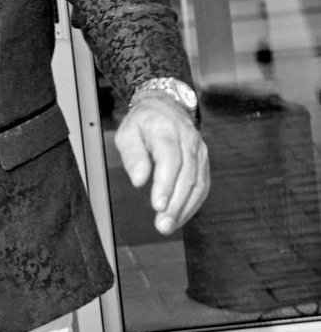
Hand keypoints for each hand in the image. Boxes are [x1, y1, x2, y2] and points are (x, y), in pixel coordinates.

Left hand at [115, 93, 209, 234]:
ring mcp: (200, 151)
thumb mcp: (127, 132)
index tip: (157, 205)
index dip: (166, 184)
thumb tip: (139, 180)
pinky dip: (193, 203)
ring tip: (170, 225)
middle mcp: (189, 141)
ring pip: (198, 182)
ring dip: (185, 207)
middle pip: (187, 175)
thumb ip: (133, 155)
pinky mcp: (204, 160)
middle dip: (176, 203)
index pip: (170, 159)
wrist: (165, 105)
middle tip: (163, 225)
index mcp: (167, 131)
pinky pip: (203, 184)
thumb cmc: (143, 122)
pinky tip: (181, 216)